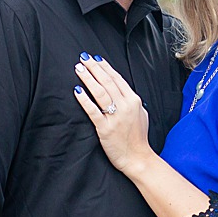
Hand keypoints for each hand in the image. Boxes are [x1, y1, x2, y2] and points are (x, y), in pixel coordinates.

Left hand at [73, 55, 151, 173]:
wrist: (137, 158)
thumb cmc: (138, 138)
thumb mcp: (141, 114)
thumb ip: (132, 102)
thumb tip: (123, 91)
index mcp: (134, 101)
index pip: (117, 78)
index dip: (105, 67)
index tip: (95, 58)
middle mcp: (125, 106)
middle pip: (107, 82)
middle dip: (94, 68)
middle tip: (83, 58)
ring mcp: (116, 117)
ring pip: (100, 93)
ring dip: (88, 79)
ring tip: (79, 69)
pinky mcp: (105, 128)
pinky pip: (93, 111)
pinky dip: (84, 100)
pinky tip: (77, 91)